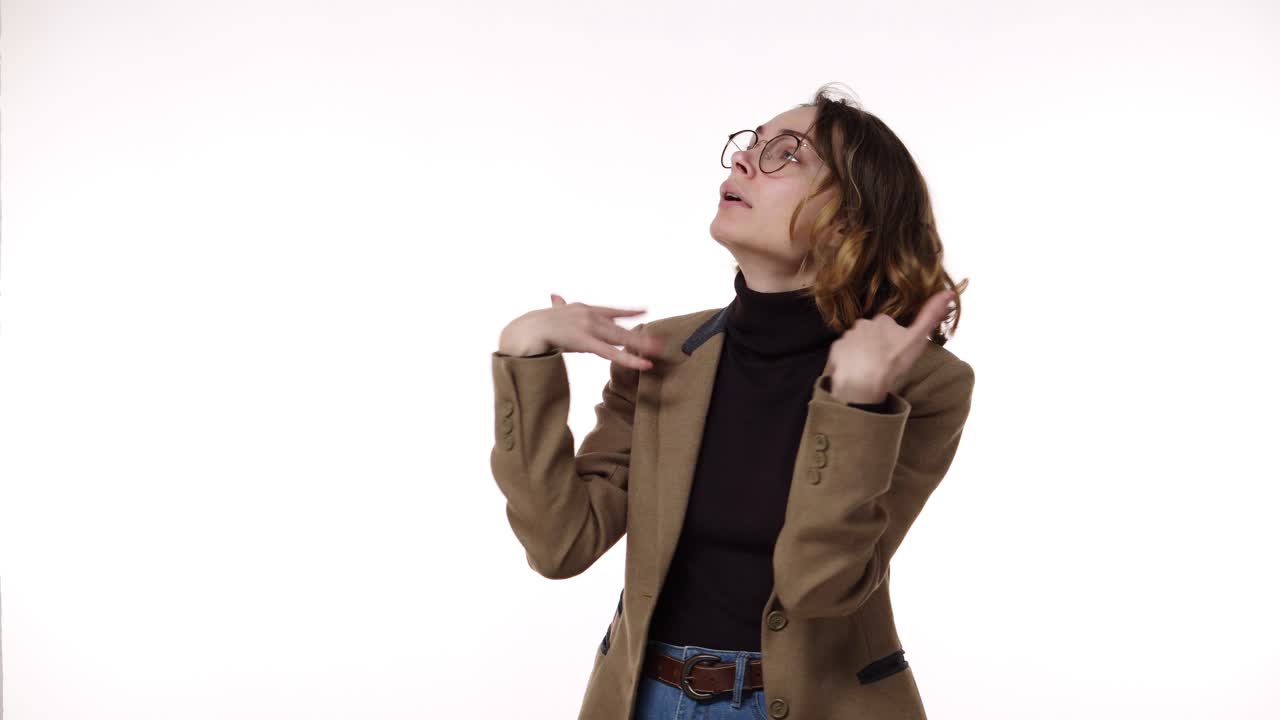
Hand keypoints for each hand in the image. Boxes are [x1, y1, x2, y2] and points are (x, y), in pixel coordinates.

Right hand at [498, 294, 668, 370]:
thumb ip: (559, 306)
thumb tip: (555, 295)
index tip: (644, 310)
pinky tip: (643, 364)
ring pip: (620, 339)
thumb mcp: (552, 314)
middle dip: (640, 335)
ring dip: (641, 346)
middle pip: (619, 327)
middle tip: (661, 342)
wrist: (523, 329)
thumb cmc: (534, 324)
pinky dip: (629, 359)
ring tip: (658, 353)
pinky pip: (610, 352)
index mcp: (582, 309)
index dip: (628, 312)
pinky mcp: (584, 341)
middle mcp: (589, 315)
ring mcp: (588, 327)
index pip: (610, 311)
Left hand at [824, 289, 956, 403]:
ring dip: (861, 354)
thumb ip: (931, 315)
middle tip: (883, 364)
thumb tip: (949, 292)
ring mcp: (846, 337)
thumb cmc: (893, 362)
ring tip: (869, 370)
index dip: (894, 340)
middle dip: (876, 345)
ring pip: (857, 344)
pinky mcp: (835, 351)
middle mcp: (862, 324)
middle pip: (871, 334)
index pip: (888, 326)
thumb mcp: (917, 339)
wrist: (862, 382)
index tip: (896, 354)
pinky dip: (847, 361)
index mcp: (882, 320)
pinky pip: (843, 354)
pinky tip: (855, 372)